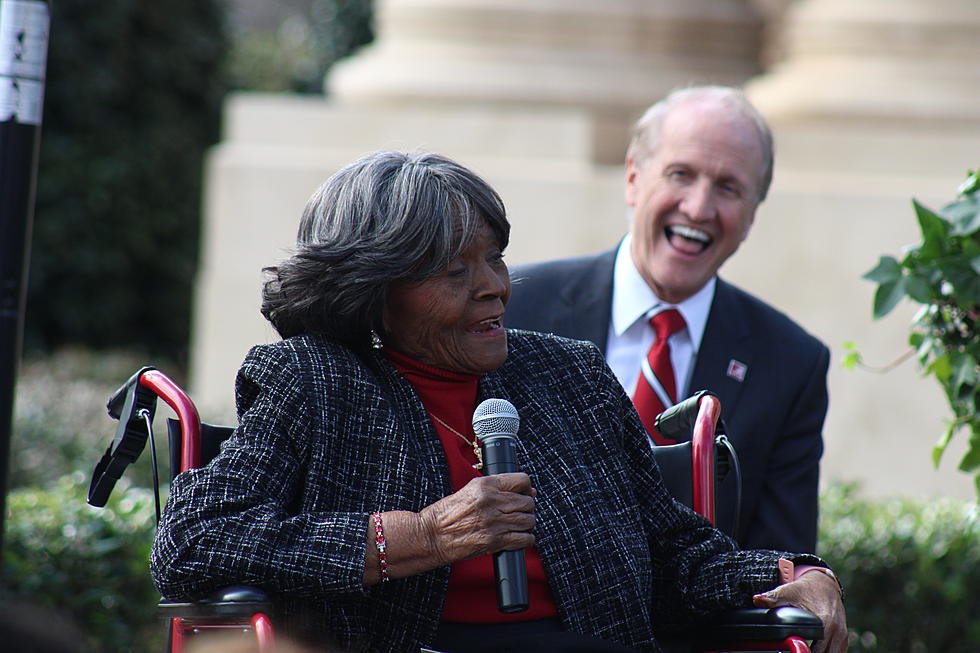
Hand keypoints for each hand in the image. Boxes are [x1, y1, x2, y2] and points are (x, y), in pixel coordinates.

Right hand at [419, 473, 535, 565]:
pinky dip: (526, 539)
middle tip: (520, 512)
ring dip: (527, 524)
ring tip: (519, 526)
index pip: (521, 480)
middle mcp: (492, 501)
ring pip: (528, 520)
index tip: (526, 493)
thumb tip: (527, 491)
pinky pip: (523, 539)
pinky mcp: (494, 541)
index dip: (527, 488)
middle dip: (527, 508)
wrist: (431, 535)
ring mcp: (494, 521)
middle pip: (527, 502)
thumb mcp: (469, 491)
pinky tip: (519, 538)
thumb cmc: (447, 514)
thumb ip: (495, 489)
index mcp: (485, 485)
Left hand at [753, 570, 846, 652]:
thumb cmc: (805, 589)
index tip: (794, 651)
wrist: (824, 584)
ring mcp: (842, 636)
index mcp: (825, 622)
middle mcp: (837, 631)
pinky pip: (836, 652)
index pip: (816, 650)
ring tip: (800, 651)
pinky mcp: (843, 639)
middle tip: (796, 651)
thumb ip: (772, 599)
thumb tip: (757, 600)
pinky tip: (809, 651)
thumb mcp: (788, 592)